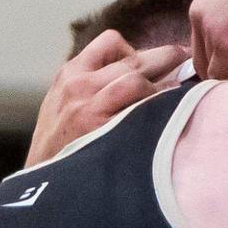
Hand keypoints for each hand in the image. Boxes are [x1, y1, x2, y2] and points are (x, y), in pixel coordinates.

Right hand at [26, 31, 187, 165]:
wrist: (41, 184)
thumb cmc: (57, 146)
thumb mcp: (60, 104)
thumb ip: (89, 84)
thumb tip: (135, 73)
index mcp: (70, 74)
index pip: (111, 42)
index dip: (137, 48)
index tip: (151, 61)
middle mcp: (79, 85)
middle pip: (133, 59)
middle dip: (166, 57)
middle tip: (186, 59)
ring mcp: (90, 108)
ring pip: (136, 78)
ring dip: (164, 82)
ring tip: (181, 87)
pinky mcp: (103, 131)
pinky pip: (140, 108)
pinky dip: (160, 104)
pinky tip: (172, 108)